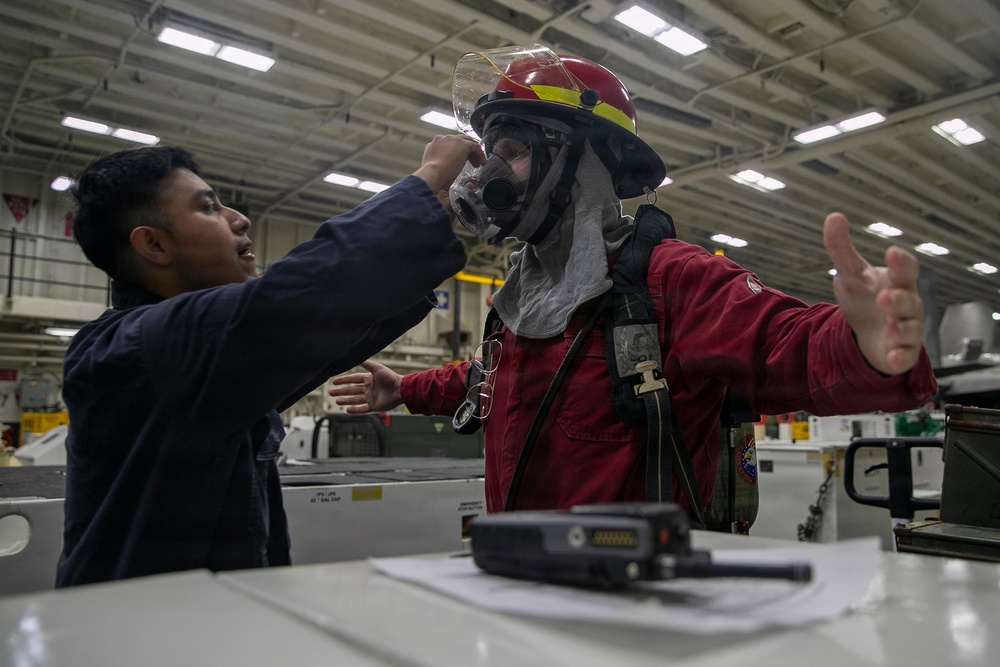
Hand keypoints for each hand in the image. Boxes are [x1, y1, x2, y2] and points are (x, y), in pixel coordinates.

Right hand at [329, 359, 403, 413]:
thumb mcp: (377, 368)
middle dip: (342, 391)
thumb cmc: (390, 377)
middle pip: (352, 390)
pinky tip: (347, 410)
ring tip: (336, 401)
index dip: (344, 380)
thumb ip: (366, 363)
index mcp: (369, 379)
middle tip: (331, 392)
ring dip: (346, 400)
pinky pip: (363, 409)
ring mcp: (371, 398)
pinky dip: (355, 410)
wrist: (400, 389)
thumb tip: (356, 356)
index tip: (334, 381)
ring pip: (355, 400)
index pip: (353, 379)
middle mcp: (369, 388)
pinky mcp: (375, 406)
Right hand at [413, 134, 484, 194]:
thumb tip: (446, 168)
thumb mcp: (434, 167)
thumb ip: (439, 163)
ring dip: (473, 152)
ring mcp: (453, 140)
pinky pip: (475, 146)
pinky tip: (482, 162)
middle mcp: (443, 139)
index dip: (455, 152)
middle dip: (465, 151)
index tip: (459, 161)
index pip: (448, 144)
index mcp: (434, 144)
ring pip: (467, 142)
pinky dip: (479, 154)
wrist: (432, 174)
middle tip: (471, 162)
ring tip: (477, 163)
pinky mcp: (462, 144)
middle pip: (458, 141)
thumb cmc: (432, 176)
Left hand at [824, 212, 923, 374]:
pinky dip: (901, 355)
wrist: (866, 333)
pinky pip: (905, 354)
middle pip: (909, 299)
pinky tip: (893, 355)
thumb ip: (841, 248)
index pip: (904, 269)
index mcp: (896, 281)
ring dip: (902, 328)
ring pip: (910, 328)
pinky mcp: (901, 352)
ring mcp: (906, 329)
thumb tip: (833, 216)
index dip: (900, 262)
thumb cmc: (864, 297)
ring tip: (891, 327)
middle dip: (899, 299)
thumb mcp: (849, 273)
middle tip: (885, 297)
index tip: (892, 253)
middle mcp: (906, 304)